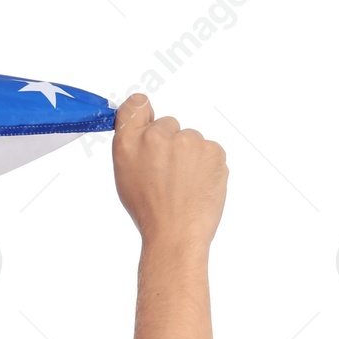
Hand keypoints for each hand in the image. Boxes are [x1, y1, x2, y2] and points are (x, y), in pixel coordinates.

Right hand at [111, 93, 227, 251]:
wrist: (176, 233)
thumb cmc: (150, 211)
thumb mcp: (126, 176)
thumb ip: (134, 147)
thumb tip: (146, 131)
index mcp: (128, 143)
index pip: (136, 105)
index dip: (143, 112)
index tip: (148, 119)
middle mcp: (156, 136)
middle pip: (168, 125)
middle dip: (170, 144)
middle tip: (168, 174)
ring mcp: (187, 140)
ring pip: (191, 140)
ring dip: (190, 156)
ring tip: (184, 184)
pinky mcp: (212, 149)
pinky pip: (210, 150)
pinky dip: (207, 165)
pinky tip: (198, 184)